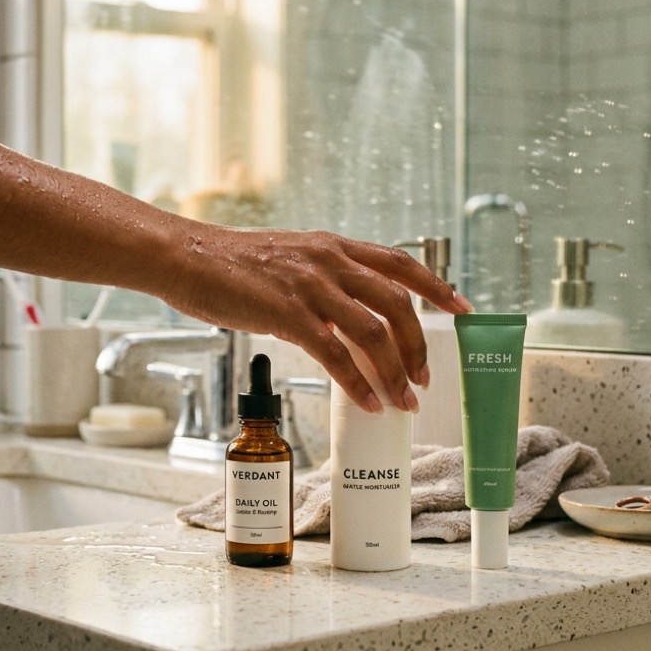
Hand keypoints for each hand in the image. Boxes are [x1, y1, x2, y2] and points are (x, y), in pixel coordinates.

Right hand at [153, 224, 471, 413]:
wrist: (187, 256)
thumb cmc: (231, 264)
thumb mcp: (290, 260)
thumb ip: (321, 282)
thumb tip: (340, 320)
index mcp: (334, 247)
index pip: (401, 263)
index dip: (437, 288)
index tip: (463, 309)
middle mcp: (330, 262)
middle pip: (397, 305)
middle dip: (419, 346)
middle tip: (425, 377)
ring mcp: (311, 287)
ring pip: (374, 333)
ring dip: (396, 372)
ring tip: (403, 401)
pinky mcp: (287, 314)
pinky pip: (335, 355)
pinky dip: (357, 383)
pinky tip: (367, 403)